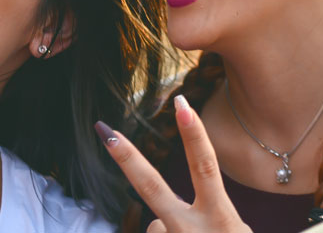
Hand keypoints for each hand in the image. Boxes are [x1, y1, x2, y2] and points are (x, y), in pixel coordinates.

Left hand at [97, 95, 251, 232]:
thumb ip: (201, 221)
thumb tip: (154, 224)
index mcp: (219, 219)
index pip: (205, 168)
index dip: (194, 135)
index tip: (181, 103)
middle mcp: (192, 230)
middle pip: (152, 187)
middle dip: (127, 157)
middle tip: (103, 130)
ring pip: (156, 227)